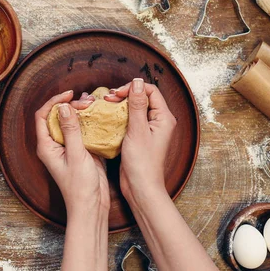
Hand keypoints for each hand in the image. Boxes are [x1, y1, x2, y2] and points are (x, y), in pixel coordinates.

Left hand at [35, 90, 109, 217]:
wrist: (91, 206)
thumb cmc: (79, 186)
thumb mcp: (76, 155)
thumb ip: (70, 130)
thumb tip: (63, 107)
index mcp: (46, 146)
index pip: (43, 116)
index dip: (54, 102)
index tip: (69, 95)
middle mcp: (55, 144)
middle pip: (58, 116)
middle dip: (72, 105)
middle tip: (88, 102)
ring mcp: (68, 147)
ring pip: (72, 122)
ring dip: (82, 112)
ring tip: (94, 104)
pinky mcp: (82, 150)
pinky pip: (83, 130)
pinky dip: (91, 121)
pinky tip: (100, 115)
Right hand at [105, 79, 176, 204]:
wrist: (140, 188)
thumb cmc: (142, 163)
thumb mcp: (138, 130)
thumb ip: (137, 105)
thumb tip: (137, 82)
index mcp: (164, 118)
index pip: (150, 91)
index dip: (132, 88)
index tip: (116, 94)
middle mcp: (158, 121)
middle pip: (142, 98)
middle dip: (124, 95)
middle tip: (107, 99)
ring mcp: (148, 130)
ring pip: (134, 109)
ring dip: (119, 106)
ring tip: (105, 106)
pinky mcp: (138, 137)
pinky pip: (129, 120)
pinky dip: (118, 117)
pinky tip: (107, 118)